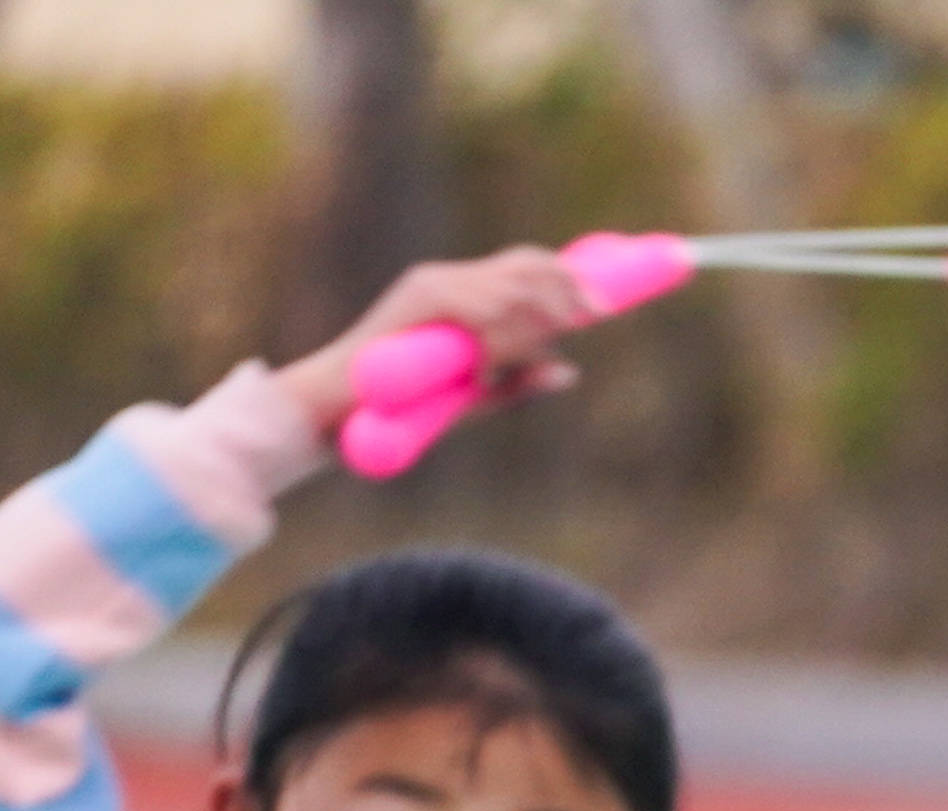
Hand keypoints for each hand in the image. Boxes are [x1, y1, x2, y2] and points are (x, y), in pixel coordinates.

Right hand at [278, 248, 598, 438]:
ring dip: (534, 316)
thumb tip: (572, 371)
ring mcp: (433, 284)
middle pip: (525, 264)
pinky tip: (499, 353)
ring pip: (507, 285)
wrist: (341, 408)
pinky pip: (473, 302)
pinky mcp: (416, 299)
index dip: (572, 281)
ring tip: (537, 344)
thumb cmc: (405, 406)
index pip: (528, 269)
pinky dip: (496, 327)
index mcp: (468, 295)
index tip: (606, 307)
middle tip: (598, 313)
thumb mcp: (476, 399)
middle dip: (569, 287)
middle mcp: (452, 279)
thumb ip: (519, 384)